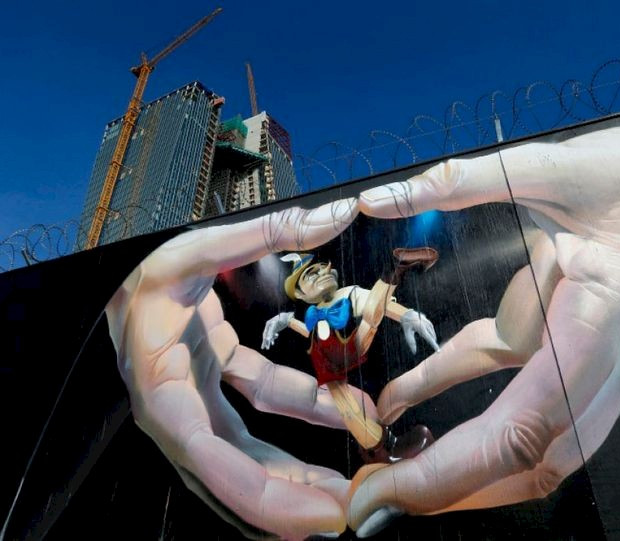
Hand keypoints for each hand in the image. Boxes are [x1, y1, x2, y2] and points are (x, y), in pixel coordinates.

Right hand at [105, 199, 381, 539]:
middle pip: (231, 472)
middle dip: (288, 501)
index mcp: (162, 384)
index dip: (254, 487)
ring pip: (249, 455)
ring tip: (353, 483)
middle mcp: (178, 409)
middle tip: (346, 512)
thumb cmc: (147, 268)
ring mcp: (196, 405)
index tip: (308, 511)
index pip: (204, 452)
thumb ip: (266, 234)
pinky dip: (304, 415)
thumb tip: (333, 214)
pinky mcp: (214, 390)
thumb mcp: (197, 249)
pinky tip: (347, 413)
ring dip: (299, 474)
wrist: (124, 273)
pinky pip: (260, 414)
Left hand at [348, 126, 619, 534]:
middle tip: (379, 501)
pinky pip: (520, 386)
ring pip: (538, 438)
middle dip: (460, 487)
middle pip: (540, 453)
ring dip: (469, 463)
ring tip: (396, 472)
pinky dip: (463, 399)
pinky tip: (406, 394)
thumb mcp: (557, 162)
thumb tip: (378, 198)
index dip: (461, 467)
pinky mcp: (578, 344)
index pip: (534, 418)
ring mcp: (596, 357)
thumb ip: (464, 181)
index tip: (394, 489)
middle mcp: (607, 353)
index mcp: (606, 313)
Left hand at [400, 309, 438, 354]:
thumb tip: (414, 352)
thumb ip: (411, 343)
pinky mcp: (428, 321)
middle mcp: (426, 325)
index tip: (438, 351)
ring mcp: (427, 322)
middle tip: (435, 348)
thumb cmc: (406, 325)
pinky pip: (432, 328)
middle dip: (433, 342)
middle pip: (432, 336)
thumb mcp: (407, 334)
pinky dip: (431, 333)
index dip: (434, 345)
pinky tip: (430, 335)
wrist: (406, 313)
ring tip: (432, 342)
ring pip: (432, 333)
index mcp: (421, 328)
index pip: (429, 339)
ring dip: (432, 337)